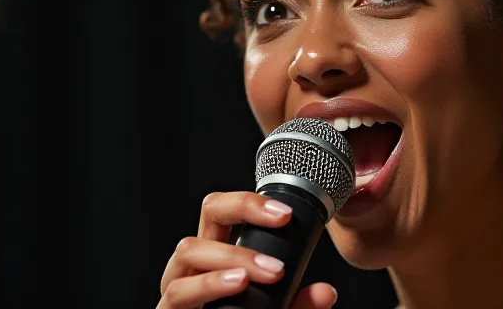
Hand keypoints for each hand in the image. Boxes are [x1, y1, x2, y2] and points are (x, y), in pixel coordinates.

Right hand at [158, 191, 337, 308]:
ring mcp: (178, 289)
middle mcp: (196, 266)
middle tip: (279, 227)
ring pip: (188, 250)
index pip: (228, 210)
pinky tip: (237, 283)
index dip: (251, 203)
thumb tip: (325, 292)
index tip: (285, 215)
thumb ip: (300, 306)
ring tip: (256, 271)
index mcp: (220, 258)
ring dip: (229, 256)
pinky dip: (209, 285)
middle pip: (208, 213)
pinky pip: (177, 294)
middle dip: (243, 211)